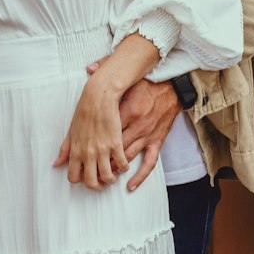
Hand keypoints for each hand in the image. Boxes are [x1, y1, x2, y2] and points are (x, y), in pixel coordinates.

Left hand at [53, 77, 129, 190]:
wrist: (98, 98)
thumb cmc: (84, 113)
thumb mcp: (71, 132)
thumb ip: (64, 150)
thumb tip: (56, 164)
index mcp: (76, 151)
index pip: (73, 177)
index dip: (80, 181)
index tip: (86, 177)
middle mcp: (88, 153)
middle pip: (91, 182)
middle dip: (97, 186)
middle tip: (102, 182)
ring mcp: (102, 150)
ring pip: (107, 176)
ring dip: (111, 179)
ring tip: (114, 174)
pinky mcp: (116, 144)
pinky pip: (122, 163)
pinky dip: (124, 167)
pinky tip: (123, 163)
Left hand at [86, 61, 180, 191]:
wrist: (173, 88)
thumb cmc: (148, 84)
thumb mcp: (127, 79)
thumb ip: (106, 73)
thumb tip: (88, 68)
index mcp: (125, 111)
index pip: (104, 131)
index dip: (91, 144)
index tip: (79, 152)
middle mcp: (136, 126)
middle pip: (113, 148)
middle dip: (100, 160)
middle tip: (87, 169)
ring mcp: (147, 135)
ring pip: (127, 157)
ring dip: (114, 168)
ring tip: (101, 177)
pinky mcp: (157, 141)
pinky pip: (149, 162)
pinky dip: (139, 176)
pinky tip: (129, 185)